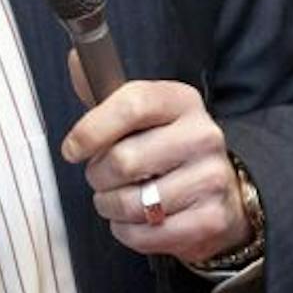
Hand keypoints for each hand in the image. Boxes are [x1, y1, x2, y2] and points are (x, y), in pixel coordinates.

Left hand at [59, 50, 247, 264]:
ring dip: (111, 206)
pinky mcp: (211, 219)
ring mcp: (211, 178)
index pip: (132, 104)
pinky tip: (137, 220)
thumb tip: (75, 59)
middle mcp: (203, 135)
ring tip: (120, 199)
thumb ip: (103, 92)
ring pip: (131, 202)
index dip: (92, 129)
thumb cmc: (165, 150)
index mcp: (181, 101)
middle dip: (97, 175)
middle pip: (123, 160)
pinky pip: (145, 234)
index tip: (72, 149)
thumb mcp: (140, 116)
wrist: (220, 193)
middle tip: (103, 177)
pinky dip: (128, 232)